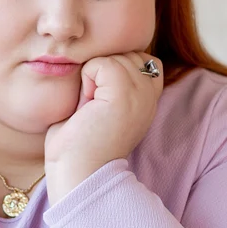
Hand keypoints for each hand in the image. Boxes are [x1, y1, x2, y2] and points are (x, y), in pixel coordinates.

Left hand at [44, 51, 162, 202]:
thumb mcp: (96, 106)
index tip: (98, 102)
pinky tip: (86, 104)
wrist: (78, 175)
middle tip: (91, 106)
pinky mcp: (125, 94)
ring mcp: (140, 94)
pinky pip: (102, 63)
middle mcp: (149, 96)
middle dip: (101, 71)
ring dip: (92, 76)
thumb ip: (104, 82)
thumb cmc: (77, 146)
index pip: (140, 57)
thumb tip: (93, 55)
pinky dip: (87, 78)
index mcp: (147, 99)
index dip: (112, 69)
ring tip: (89, 107)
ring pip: (113, 56)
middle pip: (125, 52)